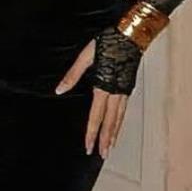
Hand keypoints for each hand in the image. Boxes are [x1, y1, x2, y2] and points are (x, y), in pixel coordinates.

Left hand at [54, 35, 130, 159]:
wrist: (132, 35)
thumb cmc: (109, 42)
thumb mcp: (86, 56)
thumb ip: (72, 75)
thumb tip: (59, 90)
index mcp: (103, 87)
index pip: (96, 117)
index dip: (91, 133)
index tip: (88, 147)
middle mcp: (115, 93)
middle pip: (110, 122)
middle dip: (105, 140)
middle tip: (102, 155)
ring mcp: (124, 91)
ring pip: (119, 118)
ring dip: (114, 133)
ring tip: (110, 146)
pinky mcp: (128, 88)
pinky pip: (123, 110)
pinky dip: (119, 122)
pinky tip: (117, 126)